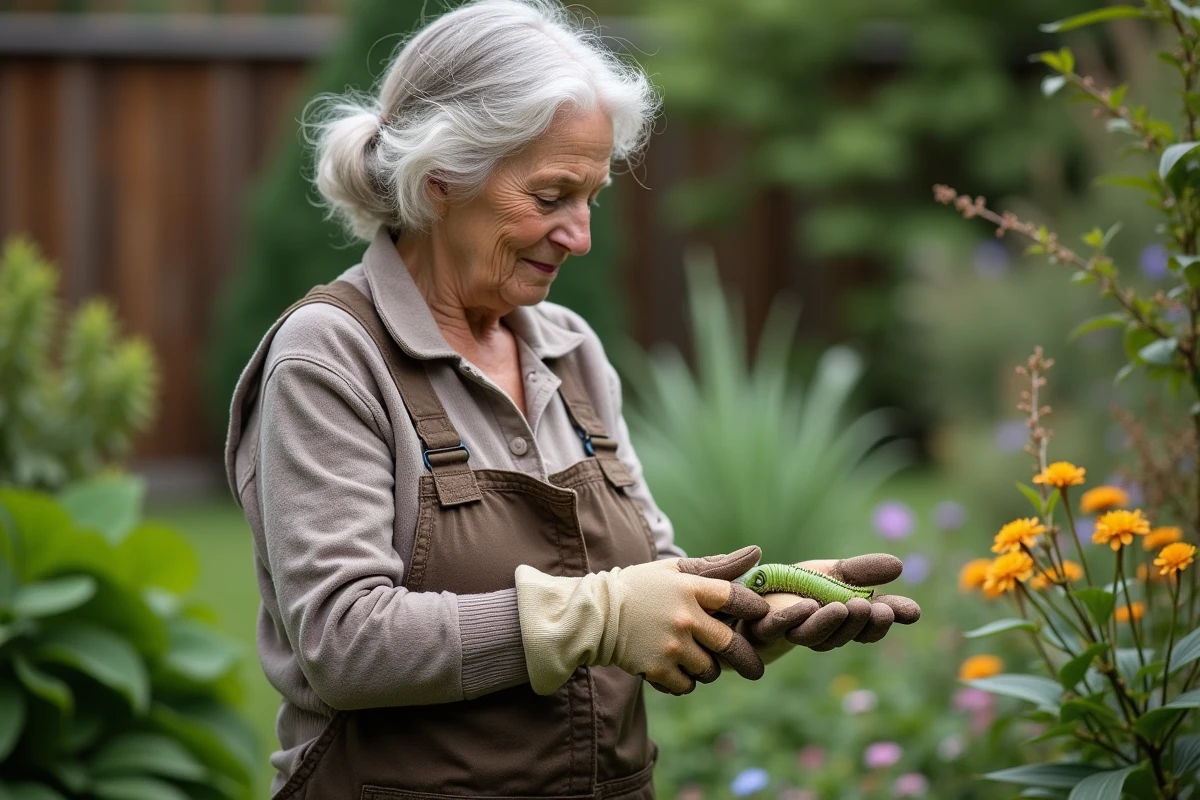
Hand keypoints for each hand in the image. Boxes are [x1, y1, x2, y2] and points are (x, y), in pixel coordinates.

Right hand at [515, 546, 769, 695]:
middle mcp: (684, 617)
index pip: (737, 599)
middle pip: (731, 644)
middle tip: (754, 669)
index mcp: (690, 588)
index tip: (758, 615)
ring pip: (710, 670)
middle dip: (746, 660)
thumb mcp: (674, 569)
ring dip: (708, 669)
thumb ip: (717, 565)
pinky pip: (687, 685)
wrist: (596, 614)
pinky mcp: (657, 669)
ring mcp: (671, 645)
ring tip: (698, 660)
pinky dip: (685, 681)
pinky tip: (676, 669)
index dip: (754, 609)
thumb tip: (757, 554)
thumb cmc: (640, 587)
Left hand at [741, 554, 920, 664]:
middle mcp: (818, 634)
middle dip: (861, 623)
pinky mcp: (760, 626)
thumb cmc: (797, 585)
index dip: (883, 623)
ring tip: (845, 607)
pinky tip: (808, 606)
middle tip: (877, 609)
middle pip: (843, 635)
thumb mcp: (834, 573)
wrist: (752, 588)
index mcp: (841, 623)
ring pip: (812, 636)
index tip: (904, 611)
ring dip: (830, 623)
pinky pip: (775, 626)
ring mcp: (789, 632)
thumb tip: (899, 566)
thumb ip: (863, 572)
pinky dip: (792, 617)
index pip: (868, 628)